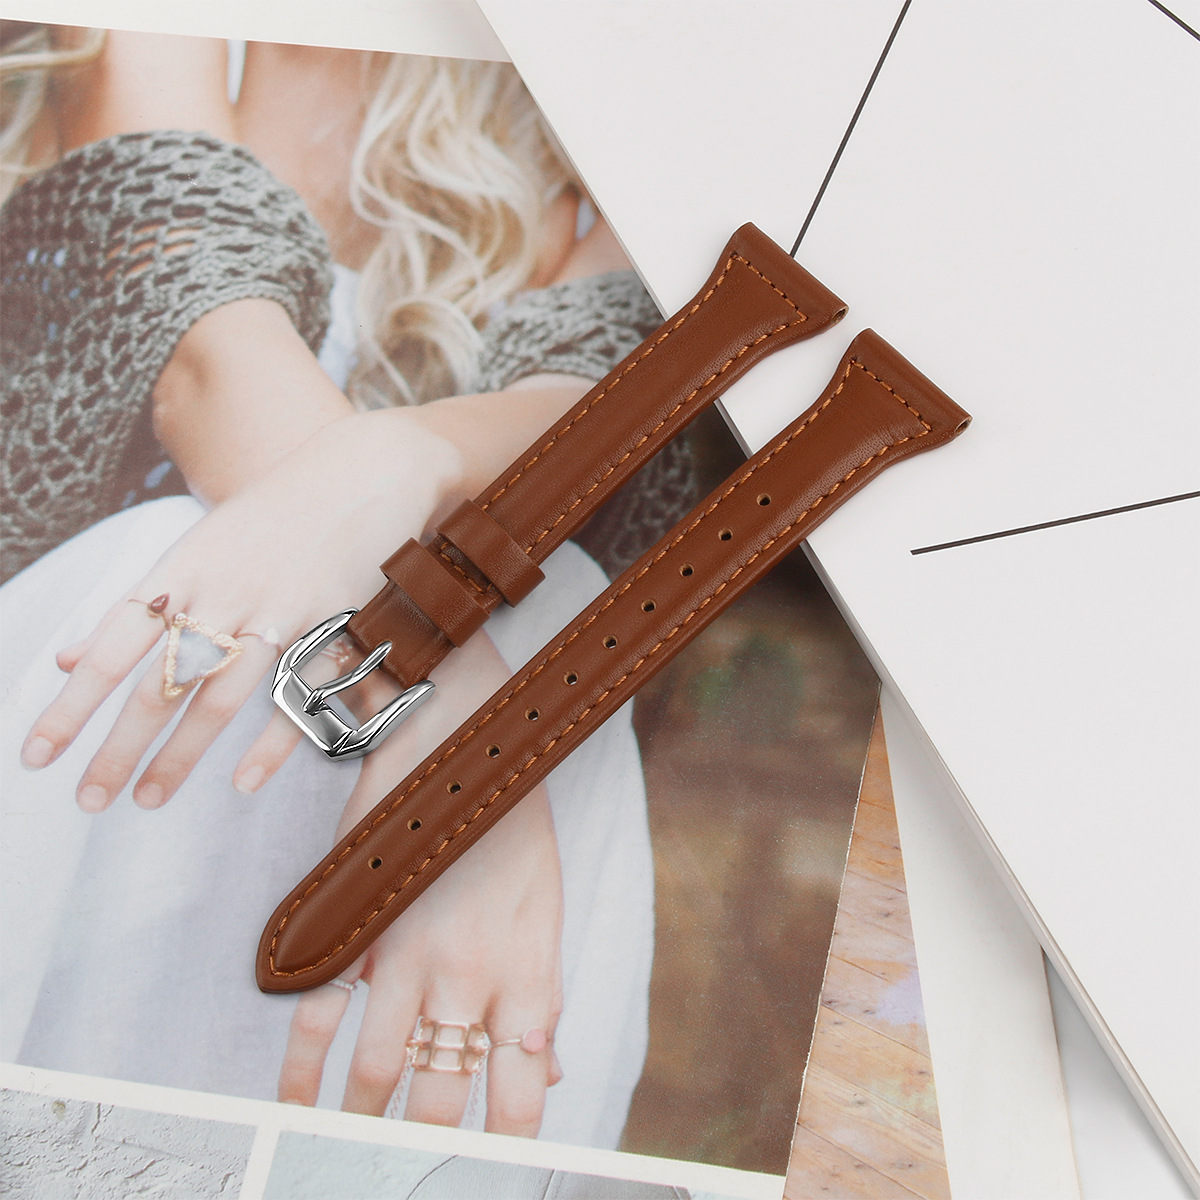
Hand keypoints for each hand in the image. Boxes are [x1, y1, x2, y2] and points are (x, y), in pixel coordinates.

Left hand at [19, 409, 462, 810]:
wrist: (366, 473)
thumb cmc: (276, 515)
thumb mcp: (200, 546)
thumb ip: (138, 605)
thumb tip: (67, 657)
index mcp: (185, 567)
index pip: (114, 644)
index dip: (73, 702)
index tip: (38, 755)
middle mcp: (226, 591)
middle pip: (161, 681)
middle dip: (119, 747)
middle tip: (88, 801)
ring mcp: (281, 611)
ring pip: (221, 696)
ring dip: (180, 754)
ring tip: (147, 799)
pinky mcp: (333, 626)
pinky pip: (299, 694)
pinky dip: (273, 742)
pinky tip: (243, 782)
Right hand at [276, 633, 563, 1134]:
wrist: (465, 738)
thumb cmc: (516, 823)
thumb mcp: (549, 907)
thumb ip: (541, 995)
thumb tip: (547, 1069)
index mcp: (527, 971)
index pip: (522, 1088)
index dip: (512, 1142)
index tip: (503, 1172)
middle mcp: (469, 976)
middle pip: (443, 1095)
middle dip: (431, 1149)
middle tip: (416, 1174)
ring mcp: (408, 953)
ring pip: (376, 1070)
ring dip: (360, 1125)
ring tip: (347, 1159)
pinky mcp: (360, 926)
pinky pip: (319, 1014)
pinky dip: (300, 1070)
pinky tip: (292, 1109)